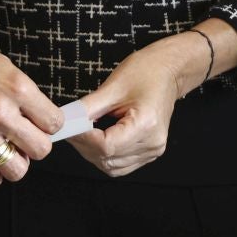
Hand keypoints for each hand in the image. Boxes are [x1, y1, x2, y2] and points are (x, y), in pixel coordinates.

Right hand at [0, 18, 63, 188]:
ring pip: (16, 169)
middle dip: (37, 144)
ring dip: (16, 162)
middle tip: (26, 136)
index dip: (50, 123)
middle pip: (41, 149)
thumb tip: (35, 115)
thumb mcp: (3, 64)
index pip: (54, 122)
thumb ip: (21, 93)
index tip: (42, 121)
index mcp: (17, 87)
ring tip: (9, 150)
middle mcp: (1, 112)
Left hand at [71, 32, 208, 176]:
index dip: (83, 138)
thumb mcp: (113, 86)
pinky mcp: (149, 151)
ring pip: (111, 166)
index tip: (68, 127)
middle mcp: (152, 143)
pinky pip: (120, 164)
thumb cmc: (147, 71)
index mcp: (146, 124)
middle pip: (107, 159)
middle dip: (84, 145)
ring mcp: (152, 150)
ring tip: (85, 131)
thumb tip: (66, 121)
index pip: (106, 146)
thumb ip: (87, 109)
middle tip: (71, 127)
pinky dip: (104, 154)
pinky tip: (98, 138)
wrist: (170, 71)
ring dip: (92, 152)